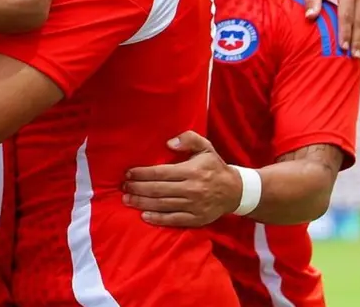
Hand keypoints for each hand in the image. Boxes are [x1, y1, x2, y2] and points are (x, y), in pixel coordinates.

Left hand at [122, 131, 241, 226]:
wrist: (235, 191)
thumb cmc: (214, 167)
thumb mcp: (205, 147)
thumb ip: (188, 139)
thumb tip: (168, 142)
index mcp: (191, 171)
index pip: (160, 172)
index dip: (142, 173)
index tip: (128, 173)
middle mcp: (192, 189)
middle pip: (158, 190)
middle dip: (137, 188)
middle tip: (124, 187)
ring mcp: (194, 206)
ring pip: (163, 205)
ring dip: (142, 203)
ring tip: (127, 200)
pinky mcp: (196, 219)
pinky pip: (173, 220)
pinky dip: (157, 219)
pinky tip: (144, 216)